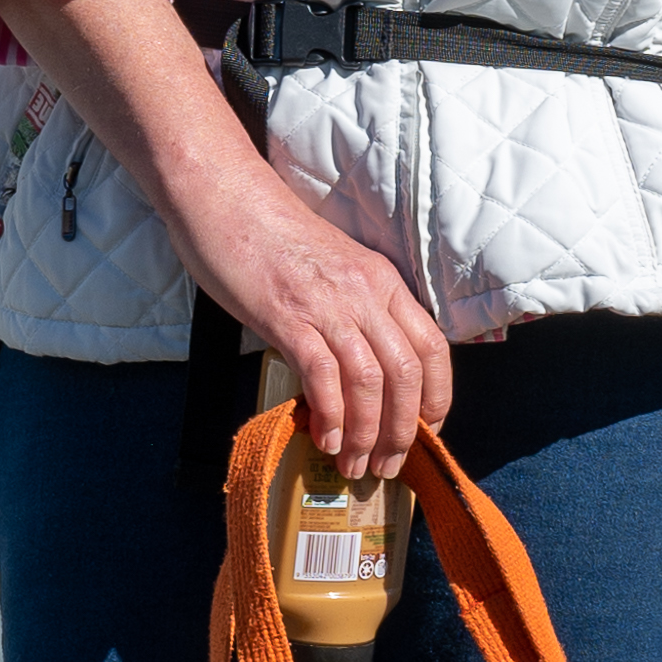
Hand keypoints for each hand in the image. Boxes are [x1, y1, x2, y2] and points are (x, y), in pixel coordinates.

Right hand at [0, 0, 453, 479]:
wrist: (224, 196)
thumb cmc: (269, 236)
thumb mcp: (331, 271)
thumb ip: (351, 312)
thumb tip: (355, 372)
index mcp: (383, 281)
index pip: (433, 346)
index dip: (437, 396)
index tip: (426, 430)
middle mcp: (367, 293)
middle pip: (407, 374)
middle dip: (402, 430)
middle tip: (387, 465)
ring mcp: (330, 305)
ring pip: (371, 383)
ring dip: (367, 434)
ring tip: (354, 465)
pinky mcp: (289, 316)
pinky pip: (325, 377)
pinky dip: (332, 415)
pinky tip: (325, 438)